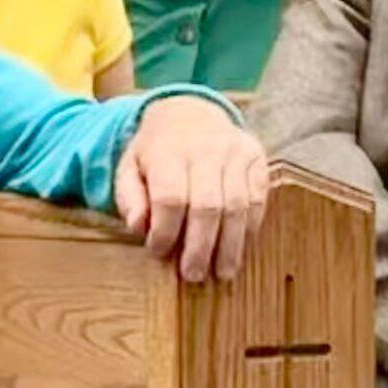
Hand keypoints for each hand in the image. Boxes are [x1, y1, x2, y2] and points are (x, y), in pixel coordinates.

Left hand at [115, 96, 273, 281]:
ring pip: (237, 205)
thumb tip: (138, 228)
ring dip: (231, 244)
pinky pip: (258, 198)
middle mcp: (206, 149)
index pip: (170, 197)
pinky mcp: (257, 158)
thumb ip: (130, 198)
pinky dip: (250, 227)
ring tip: (223, 273)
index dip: (165, 230)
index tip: (158, 253)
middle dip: (201, 246)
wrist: (191, 112)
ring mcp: (236, 152)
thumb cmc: (156, 151)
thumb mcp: (129, 168)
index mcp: (168, 151)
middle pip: (207, 205)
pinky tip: (240, 248)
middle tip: (194, 275)